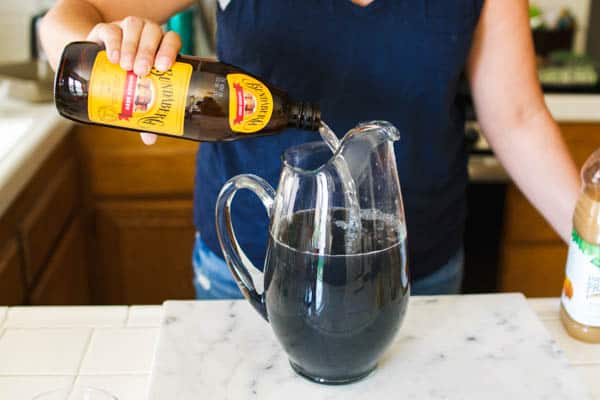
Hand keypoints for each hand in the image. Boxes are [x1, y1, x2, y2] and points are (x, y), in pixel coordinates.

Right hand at [87, 16, 181, 144]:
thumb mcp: (136, 92)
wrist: (97, 61)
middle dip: (148, 51)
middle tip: (141, 72)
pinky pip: (111, 29)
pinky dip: (113, 42)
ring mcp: (127, 29)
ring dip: (132, 46)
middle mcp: (147, 34)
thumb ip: (144, 112)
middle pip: (153, 32)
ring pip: (134, 27)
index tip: (163, 67)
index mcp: (161, 47)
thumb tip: (150, 140)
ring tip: (126, 67)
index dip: (169, 50)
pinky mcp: (105, 29)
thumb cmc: (125, 80)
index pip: (171, 40)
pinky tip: (112, 58)